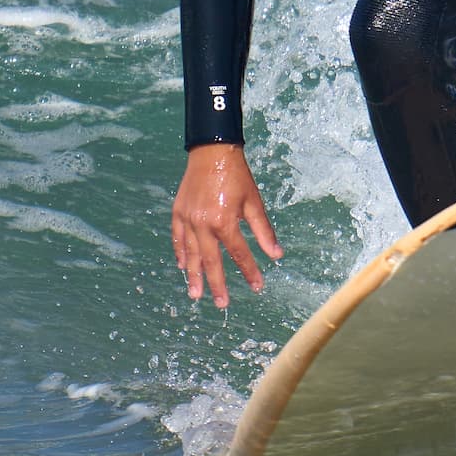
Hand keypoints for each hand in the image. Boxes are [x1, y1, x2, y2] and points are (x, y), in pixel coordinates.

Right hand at [172, 144, 281, 308]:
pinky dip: (180, 252)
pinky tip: (182, 266)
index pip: (239, 254)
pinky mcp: (178, 212)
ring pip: (190, 254)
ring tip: (196, 294)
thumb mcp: (254, 202)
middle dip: (217, 284)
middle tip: (222, 304)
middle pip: (211, 261)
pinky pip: (178, 238)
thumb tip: (276, 255)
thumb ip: (263, 230)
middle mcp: (203, 224)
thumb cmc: (237, 176)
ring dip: (194, 276)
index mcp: (224, 221)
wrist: (212, 151)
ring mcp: (188, 219)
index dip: (249, 271)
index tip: (257, 287)